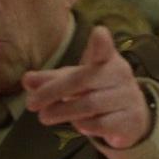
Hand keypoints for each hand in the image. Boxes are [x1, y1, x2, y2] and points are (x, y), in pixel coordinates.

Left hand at [23, 26, 152, 148]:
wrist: (131, 117)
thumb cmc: (97, 91)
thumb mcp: (75, 81)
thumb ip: (51, 80)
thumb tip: (26, 80)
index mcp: (107, 60)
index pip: (105, 48)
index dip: (102, 42)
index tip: (99, 32)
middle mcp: (121, 75)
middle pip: (82, 80)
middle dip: (53, 92)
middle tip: (30, 104)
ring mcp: (128, 98)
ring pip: (91, 104)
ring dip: (63, 111)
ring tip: (44, 117)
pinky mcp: (131, 120)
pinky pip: (102, 124)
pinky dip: (85, 125)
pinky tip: (78, 125)